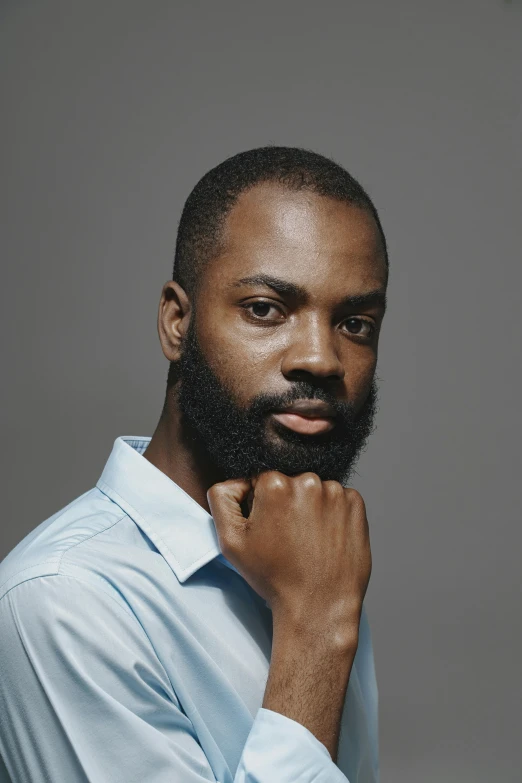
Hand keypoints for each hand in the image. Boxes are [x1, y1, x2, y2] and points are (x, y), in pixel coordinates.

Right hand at [207, 471, 371, 643]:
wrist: (318, 607)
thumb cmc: (274, 577)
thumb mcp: (231, 542)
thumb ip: (222, 499)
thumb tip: (236, 481)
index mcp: (274, 484)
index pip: (261, 480)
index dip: (261, 504)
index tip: (269, 528)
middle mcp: (307, 480)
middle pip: (289, 482)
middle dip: (286, 503)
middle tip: (287, 538)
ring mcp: (335, 492)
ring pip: (315, 490)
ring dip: (310, 507)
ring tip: (308, 541)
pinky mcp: (355, 504)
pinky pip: (339, 498)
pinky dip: (332, 513)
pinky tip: (325, 538)